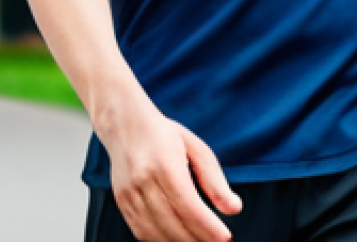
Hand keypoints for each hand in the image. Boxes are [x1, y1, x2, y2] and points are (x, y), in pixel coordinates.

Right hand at [103, 93, 241, 241]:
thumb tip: (234, 208)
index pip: (188, 204)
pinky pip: (141, 232)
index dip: (207, 226)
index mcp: (165, 162)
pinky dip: (161, 241)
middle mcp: (143, 180)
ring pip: (156, 232)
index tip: (225, 237)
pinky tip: (178, 239)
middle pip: (172, 222)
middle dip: (198, 239)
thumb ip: (214, 179)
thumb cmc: (165, 135)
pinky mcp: (122, 204)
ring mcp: (129, 194)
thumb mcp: (196, 147)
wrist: (125, 125)